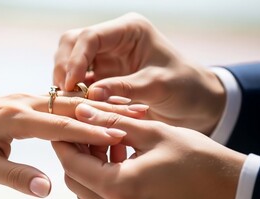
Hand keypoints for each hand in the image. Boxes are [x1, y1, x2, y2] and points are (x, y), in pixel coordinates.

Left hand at [0, 94, 145, 197]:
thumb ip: (15, 176)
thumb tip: (48, 188)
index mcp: (15, 118)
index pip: (61, 126)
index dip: (91, 132)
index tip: (120, 136)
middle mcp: (23, 103)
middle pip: (72, 106)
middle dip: (106, 111)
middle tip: (139, 113)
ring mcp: (25, 100)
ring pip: (69, 102)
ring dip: (98, 107)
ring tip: (130, 109)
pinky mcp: (26, 103)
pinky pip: (59, 103)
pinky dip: (82, 108)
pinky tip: (100, 112)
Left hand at [52, 104, 245, 198]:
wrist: (231, 193)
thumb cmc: (198, 159)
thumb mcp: (153, 133)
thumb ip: (112, 122)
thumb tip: (82, 111)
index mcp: (121, 188)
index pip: (72, 164)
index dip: (63, 143)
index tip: (63, 126)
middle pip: (75, 182)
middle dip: (75, 156)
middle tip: (87, 133)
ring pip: (88, 195)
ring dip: (90, 169)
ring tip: (109, 146)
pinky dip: (104, 183)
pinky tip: (122, 163)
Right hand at [53, 13, 224, 134]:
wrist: (195, 101)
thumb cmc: (185, 87)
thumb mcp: (158, 86)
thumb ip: (124, 88)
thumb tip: (90, 94)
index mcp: (129, 30)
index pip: (90, 37)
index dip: (76, 59)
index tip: (71, 85)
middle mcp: (113, 40)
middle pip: (73, 43)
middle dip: (65, 67)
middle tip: (65, 93)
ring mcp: (106, 57)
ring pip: (70, 60)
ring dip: (66, 80)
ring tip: (69, 102)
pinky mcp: (103, 75)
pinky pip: (79, 80)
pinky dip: (74, 92)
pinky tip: (75, 106)